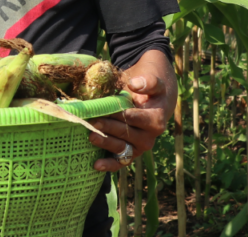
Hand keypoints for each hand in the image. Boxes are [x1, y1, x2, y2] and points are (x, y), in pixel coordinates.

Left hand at [87, 50, 176, 171]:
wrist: (152, 104)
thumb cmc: (150, 92)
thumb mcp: (155, 83)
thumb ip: (149, 82)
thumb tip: (134, 84)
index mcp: (156, 121)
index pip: (138, 119)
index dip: (124, 115)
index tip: (111, 110)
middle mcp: (148, 137)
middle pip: (127, 134)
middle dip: (110, 128)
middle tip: (93, 121)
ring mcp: (138, 147)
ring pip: (122, 148)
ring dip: (106, 144)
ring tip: (91, 137)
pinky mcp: (129, 153)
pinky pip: (119, 162)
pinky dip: (108, 165)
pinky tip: (96, 165)